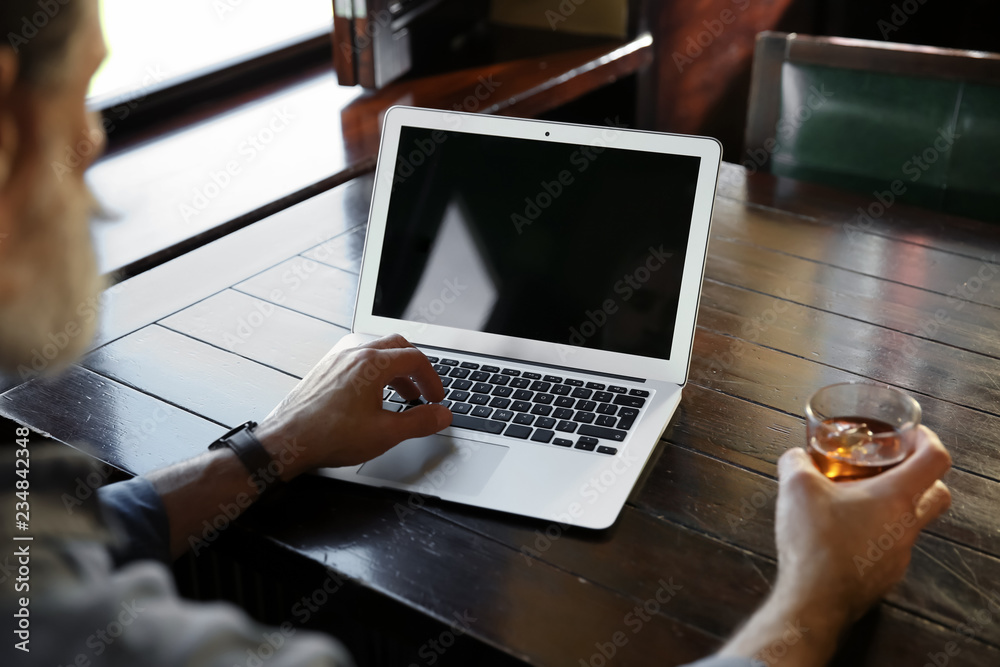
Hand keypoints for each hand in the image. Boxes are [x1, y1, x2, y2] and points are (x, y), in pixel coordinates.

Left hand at [254, 334, 451, 477]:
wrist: (287, 441)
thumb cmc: (329, 436)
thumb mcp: (385, 433)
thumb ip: (419, 422)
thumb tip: (442, 415)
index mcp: (372, 364)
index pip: (415, 358)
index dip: (432, 378)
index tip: (436, 398)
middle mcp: (353, 355)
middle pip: (396, 346)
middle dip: (416, 368)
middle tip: (424, 389)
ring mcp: (336, 360)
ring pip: (375, 352)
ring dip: (395, 370)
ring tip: (402, 395)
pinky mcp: (324, 370)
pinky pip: (356, 360)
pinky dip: (374, 372)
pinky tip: (372, 396)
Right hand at [719, 425, 951, 663]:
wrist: (814, 599)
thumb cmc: (814, 542)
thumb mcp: (795, 487)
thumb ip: (796, 462)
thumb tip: (795, 456)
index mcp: (896, 497)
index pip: (936, 460)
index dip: (928, 440)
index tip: (912, 434)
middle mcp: (907, 526)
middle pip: (937, 494)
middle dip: (922, 475)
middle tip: (893, 466)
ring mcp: (899, 554)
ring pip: (912, 522)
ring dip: (893, 506)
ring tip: (856, 499)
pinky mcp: (885, 575)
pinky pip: (890, 546)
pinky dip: (876, 532)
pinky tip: (843, 532)